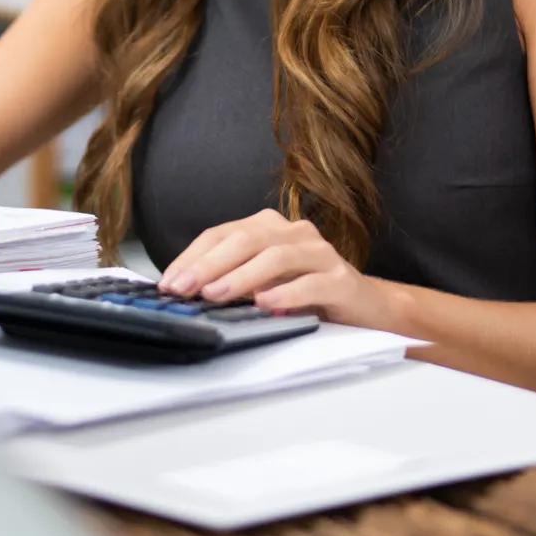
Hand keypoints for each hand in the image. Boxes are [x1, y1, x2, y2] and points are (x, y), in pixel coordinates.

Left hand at [158, 208, 396, 329]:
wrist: (367, 307)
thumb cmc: (306, 294)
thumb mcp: (262, 283)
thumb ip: (231, 279)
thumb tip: (185, 291)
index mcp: (268, 228)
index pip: (221, 234)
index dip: (192, 257)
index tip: (168, 282)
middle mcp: (293, 232)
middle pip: (244, 240)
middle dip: (208, 265)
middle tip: (184, 289)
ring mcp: (320, 253)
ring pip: (275, 257)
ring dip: (240, 276)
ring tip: (215, 295)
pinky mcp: (342, 279)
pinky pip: (311, 283)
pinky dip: (285, 294)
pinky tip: (264, 304)